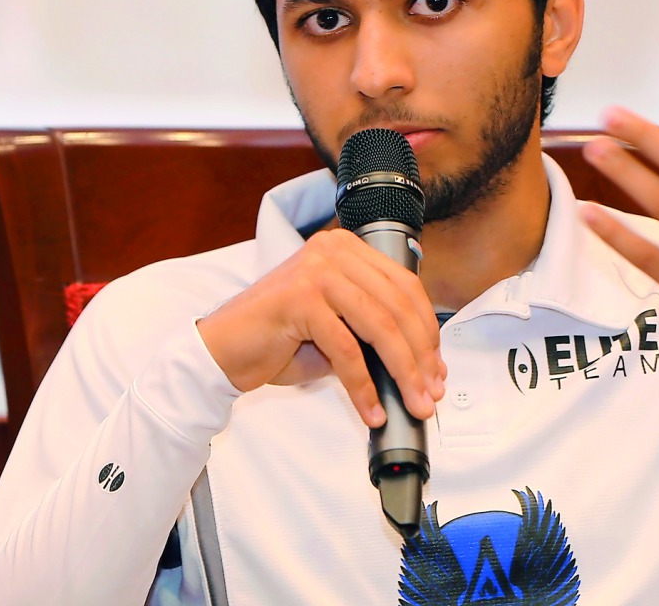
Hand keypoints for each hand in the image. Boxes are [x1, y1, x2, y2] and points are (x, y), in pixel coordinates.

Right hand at [197, 228, 445, 427]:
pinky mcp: (300, 298)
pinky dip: (364, 387)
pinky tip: (372, 410)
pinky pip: (346, 350)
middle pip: (397, 306)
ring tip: (413, 403)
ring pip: (379, 327)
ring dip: (402, 372)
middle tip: (430, 392)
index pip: (405, 286)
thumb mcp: (338, 329)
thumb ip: (374, 334)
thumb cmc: (279, 340)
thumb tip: (424, 365)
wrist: (221, 351)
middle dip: (421, 356)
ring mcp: (316, 270)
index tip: (437, 366)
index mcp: (347, 248)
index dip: (427, 329)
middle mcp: (334, 251)